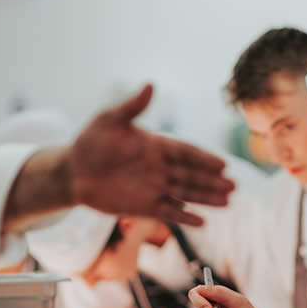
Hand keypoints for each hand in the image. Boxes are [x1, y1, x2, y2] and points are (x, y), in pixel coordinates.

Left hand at [68, 85, 235, 225]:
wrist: (72, 171)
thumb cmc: (90, 141)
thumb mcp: (109, 120)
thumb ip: (132, 106)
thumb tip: (150, 84)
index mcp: (156, 146)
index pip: (186, 153)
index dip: (204, 159)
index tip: (223, 164)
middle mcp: (160, 168)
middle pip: (192, 175)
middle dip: (212, 181)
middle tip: (234, 186)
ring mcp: (154, 188)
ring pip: (186, 194)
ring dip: (206, 198)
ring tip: (227, 202)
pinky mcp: (144, 206)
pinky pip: (169, 212)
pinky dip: (185, 217)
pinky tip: (202, 222)